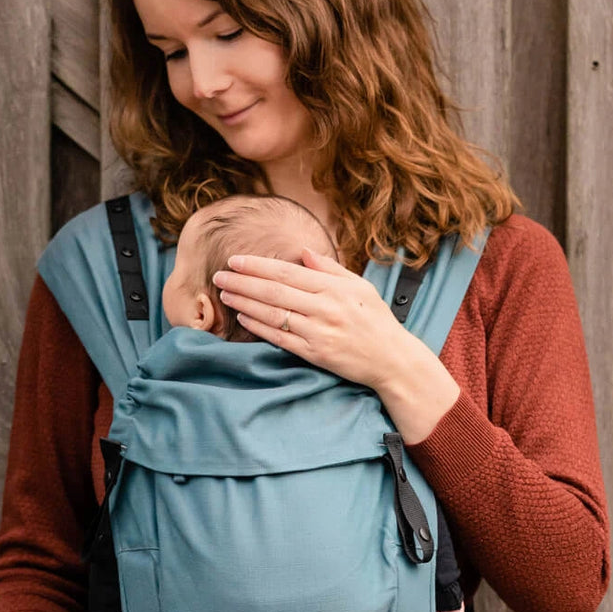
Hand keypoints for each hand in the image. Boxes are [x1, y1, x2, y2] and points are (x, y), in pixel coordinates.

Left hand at [214, 248, 459, 442]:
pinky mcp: (315, 354)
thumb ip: (330, 269)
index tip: (236, 260)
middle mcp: (324, 308)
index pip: (287, 272)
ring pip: (273, 313)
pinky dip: (259, 326)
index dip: (258, 265)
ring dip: (245, 302)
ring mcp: (318, 332)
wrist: (392, 359)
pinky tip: (243, 317)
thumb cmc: (376, 320)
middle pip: (274, 291)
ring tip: (225, 293)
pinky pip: (280, 338)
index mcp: (334, 288)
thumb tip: (302, 252)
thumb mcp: (360, 286)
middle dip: (243, 281)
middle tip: (220, 274)